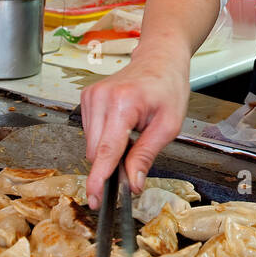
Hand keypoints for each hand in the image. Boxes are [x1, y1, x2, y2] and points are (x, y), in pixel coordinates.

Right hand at [81, 48, 190, 206]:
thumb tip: (132, 183)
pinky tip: (122, 124)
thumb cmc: (168, 87)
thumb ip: (146, 155)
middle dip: (112, 164)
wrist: (160, 58)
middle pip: (96, 152)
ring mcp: (91, 96)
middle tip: (136, 156)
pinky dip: (105, 137)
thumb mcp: (169, 125)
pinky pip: (90, 133)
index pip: (107, 150)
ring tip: (133, 130)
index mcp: (123, 102)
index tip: (94, 198)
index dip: (99, 178)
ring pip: (92, 145)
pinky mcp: (86, 97)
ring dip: (109, 149)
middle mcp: (101, 97)